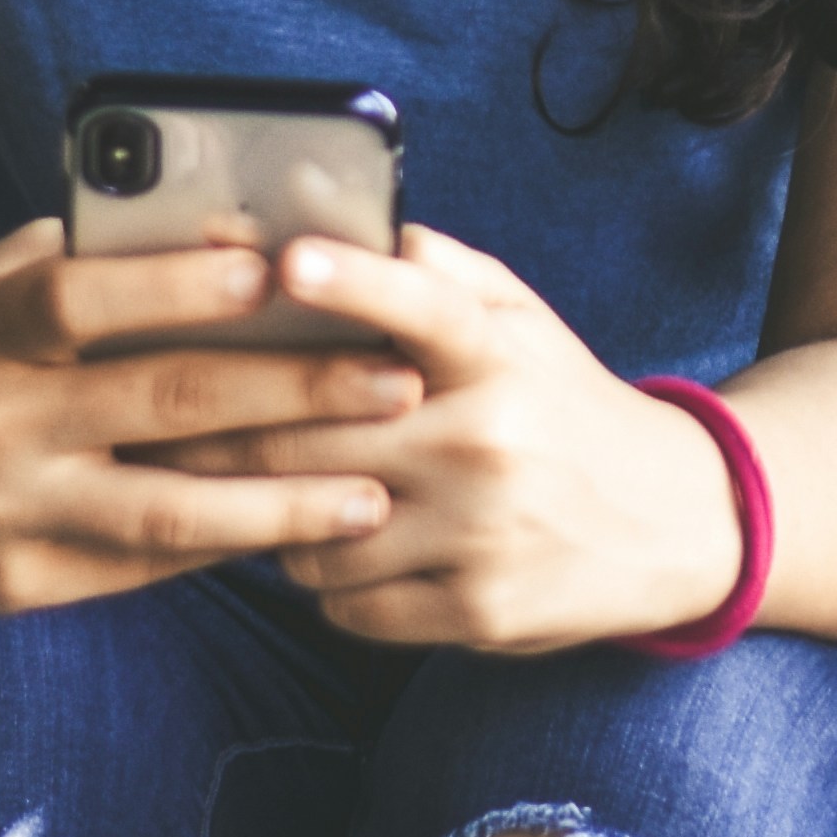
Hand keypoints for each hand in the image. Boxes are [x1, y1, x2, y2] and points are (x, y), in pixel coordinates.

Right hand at [0, 220, 421, 612]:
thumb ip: (99, 261)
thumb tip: (246, 233)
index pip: (78, 300)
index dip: (175, 285)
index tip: (278, 271)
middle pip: (158, 406)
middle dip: (293, 393)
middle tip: (397, 383)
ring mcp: (1, 513)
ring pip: (166, 514)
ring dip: (284, 504)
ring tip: (377, 493)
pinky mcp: (16, 585)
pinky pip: (143, 566)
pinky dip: (230, 546)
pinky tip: (305, 530)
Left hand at [145, 226, 744, 651]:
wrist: (676, 522)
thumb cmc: (567, 406)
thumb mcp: (526, 326)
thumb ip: (440, 275)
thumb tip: (347, 224)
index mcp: (499, 357)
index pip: (422, 307)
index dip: (351, 282)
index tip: (285, 261)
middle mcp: (491, 441)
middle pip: (309, 434)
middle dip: (220, 429)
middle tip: (160, 418)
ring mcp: (483, 532)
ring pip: (310, 529)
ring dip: (277, 515)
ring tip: (287, 493)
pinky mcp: (479, 612)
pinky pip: (345, 601)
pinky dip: (328, 580)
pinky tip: (352, 552)